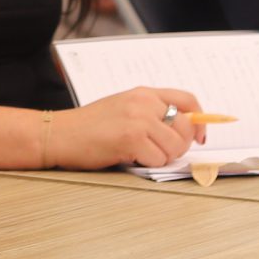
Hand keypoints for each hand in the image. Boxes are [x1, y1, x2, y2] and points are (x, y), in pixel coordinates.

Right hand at [44, 87, 200, 169]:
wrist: (58, 134)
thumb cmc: (87, 126)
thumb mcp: (122, 109)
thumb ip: (150, 113)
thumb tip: (185, 130)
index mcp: (143, 93)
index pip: (188, 100)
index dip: (200, 120)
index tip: (199, 136)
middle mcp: (144, 102)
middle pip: (186, 128)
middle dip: (179, 146)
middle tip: (159, 152)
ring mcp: (138, 120)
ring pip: (175, 147)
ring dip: (161, 157)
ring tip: (139, 154)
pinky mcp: (131, 139)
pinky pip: (158, 159)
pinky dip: (147, 164)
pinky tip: (129, 157)